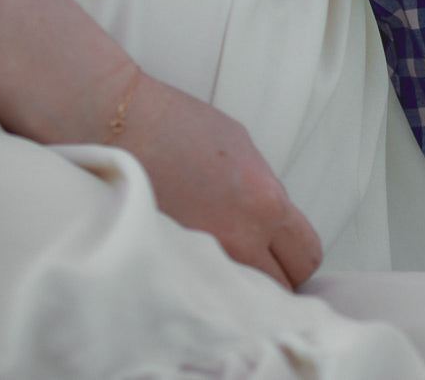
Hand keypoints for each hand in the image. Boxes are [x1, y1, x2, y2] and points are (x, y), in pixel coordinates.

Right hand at [110, 68, 323, 287]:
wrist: (117, 126)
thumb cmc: (177, 125)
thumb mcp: (241, 147)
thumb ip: (265, 190)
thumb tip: (274, 221)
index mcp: (265, 203)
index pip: (306, 256)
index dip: (298, 258)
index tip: (286, 256)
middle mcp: (239, 239)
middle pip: (281, 288)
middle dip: (274, 279)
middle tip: (256, 265)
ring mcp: (201, 259)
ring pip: (239, 299)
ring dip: (236, 288)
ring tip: (220, 267)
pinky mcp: (168, 267)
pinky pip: (199, 292)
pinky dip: (199, 286)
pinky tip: (190, 268)